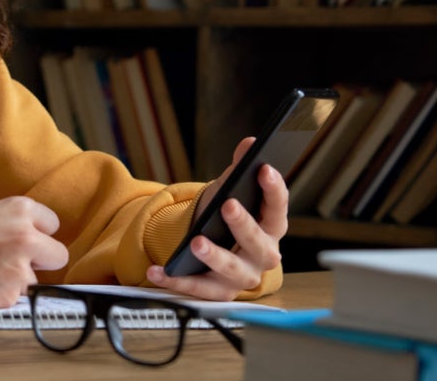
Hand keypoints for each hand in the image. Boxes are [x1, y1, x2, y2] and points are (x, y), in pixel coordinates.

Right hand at [0, 196, 67, 308]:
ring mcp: (20, 268)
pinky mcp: (9, 295)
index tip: (25, 241)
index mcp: (20, 209)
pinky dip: (1, 298)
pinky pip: (17, 300)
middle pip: (58, 255)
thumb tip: (33, 243)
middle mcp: (26, 236)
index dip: (38, 235)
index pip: (53, 224)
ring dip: (16, 282)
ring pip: (35, 281)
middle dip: (40, 262)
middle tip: (13, 263)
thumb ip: (14, 225)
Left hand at [144, 136, 286, 299]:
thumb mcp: (230, 191)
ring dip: (215, 256)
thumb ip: (239, 170)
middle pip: (258, 244)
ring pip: (231, 270)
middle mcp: (262, 256)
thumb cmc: (227, 217)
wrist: (215, 249)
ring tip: (196, 242)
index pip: (279, 209)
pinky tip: (157, 269)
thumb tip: (249, 144)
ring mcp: (241, 276)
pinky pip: (198, 288)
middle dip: (244, 224)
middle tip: (228, 204)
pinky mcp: (217, 291)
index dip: (274, 190)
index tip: (264, 169)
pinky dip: (177, 280)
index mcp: (271, 228)